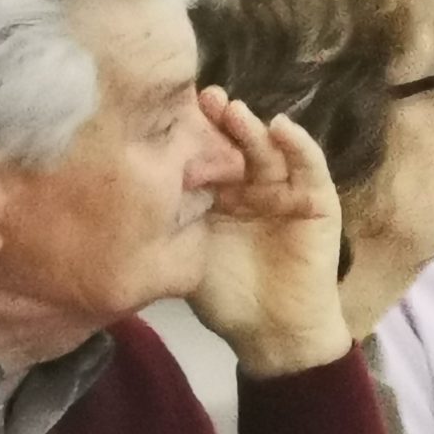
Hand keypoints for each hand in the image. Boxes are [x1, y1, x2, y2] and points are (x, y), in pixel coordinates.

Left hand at [187, 90, 351, 377]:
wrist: (273, 333)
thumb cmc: (226, 298)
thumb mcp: (184, 254)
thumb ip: (167, 222)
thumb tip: (117, 190)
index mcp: (220, 195)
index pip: (205, 153)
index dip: (189, 132)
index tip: (163, 110)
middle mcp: (252, 186)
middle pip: (235, 143)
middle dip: (218, 120)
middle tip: (197, 100)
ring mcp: (286, 192)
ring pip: (269, 151)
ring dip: (251, 128)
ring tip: (230, 109)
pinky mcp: (317, 202)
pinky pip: (310, 168)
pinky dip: (299, 145)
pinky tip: (281, 127)